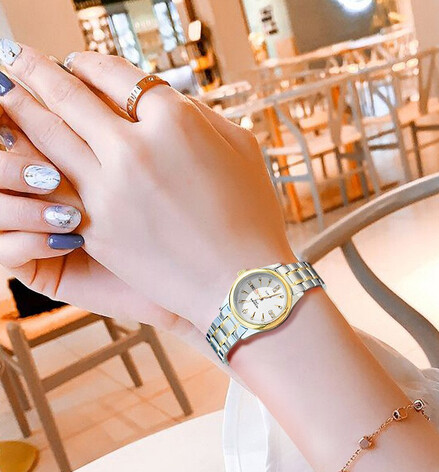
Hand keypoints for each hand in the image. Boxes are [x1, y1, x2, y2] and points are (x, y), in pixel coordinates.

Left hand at [0, 43, 293, 331]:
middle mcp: (136, 148)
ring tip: (2, 91)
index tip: (77, 62)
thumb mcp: (242, 150)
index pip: (121, 76)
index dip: (93, 63)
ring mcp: (111, 190)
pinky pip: (54, 186)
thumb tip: (166, 100)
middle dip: (38, 72)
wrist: (242, 284)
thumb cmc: (252, 218)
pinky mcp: (97, 228)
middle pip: (72, 97)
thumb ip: (201, 117)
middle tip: (17, 57)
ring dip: (22, 108)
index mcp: (177, 122)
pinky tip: (21, 150)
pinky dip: (33, 163)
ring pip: (50, 136)